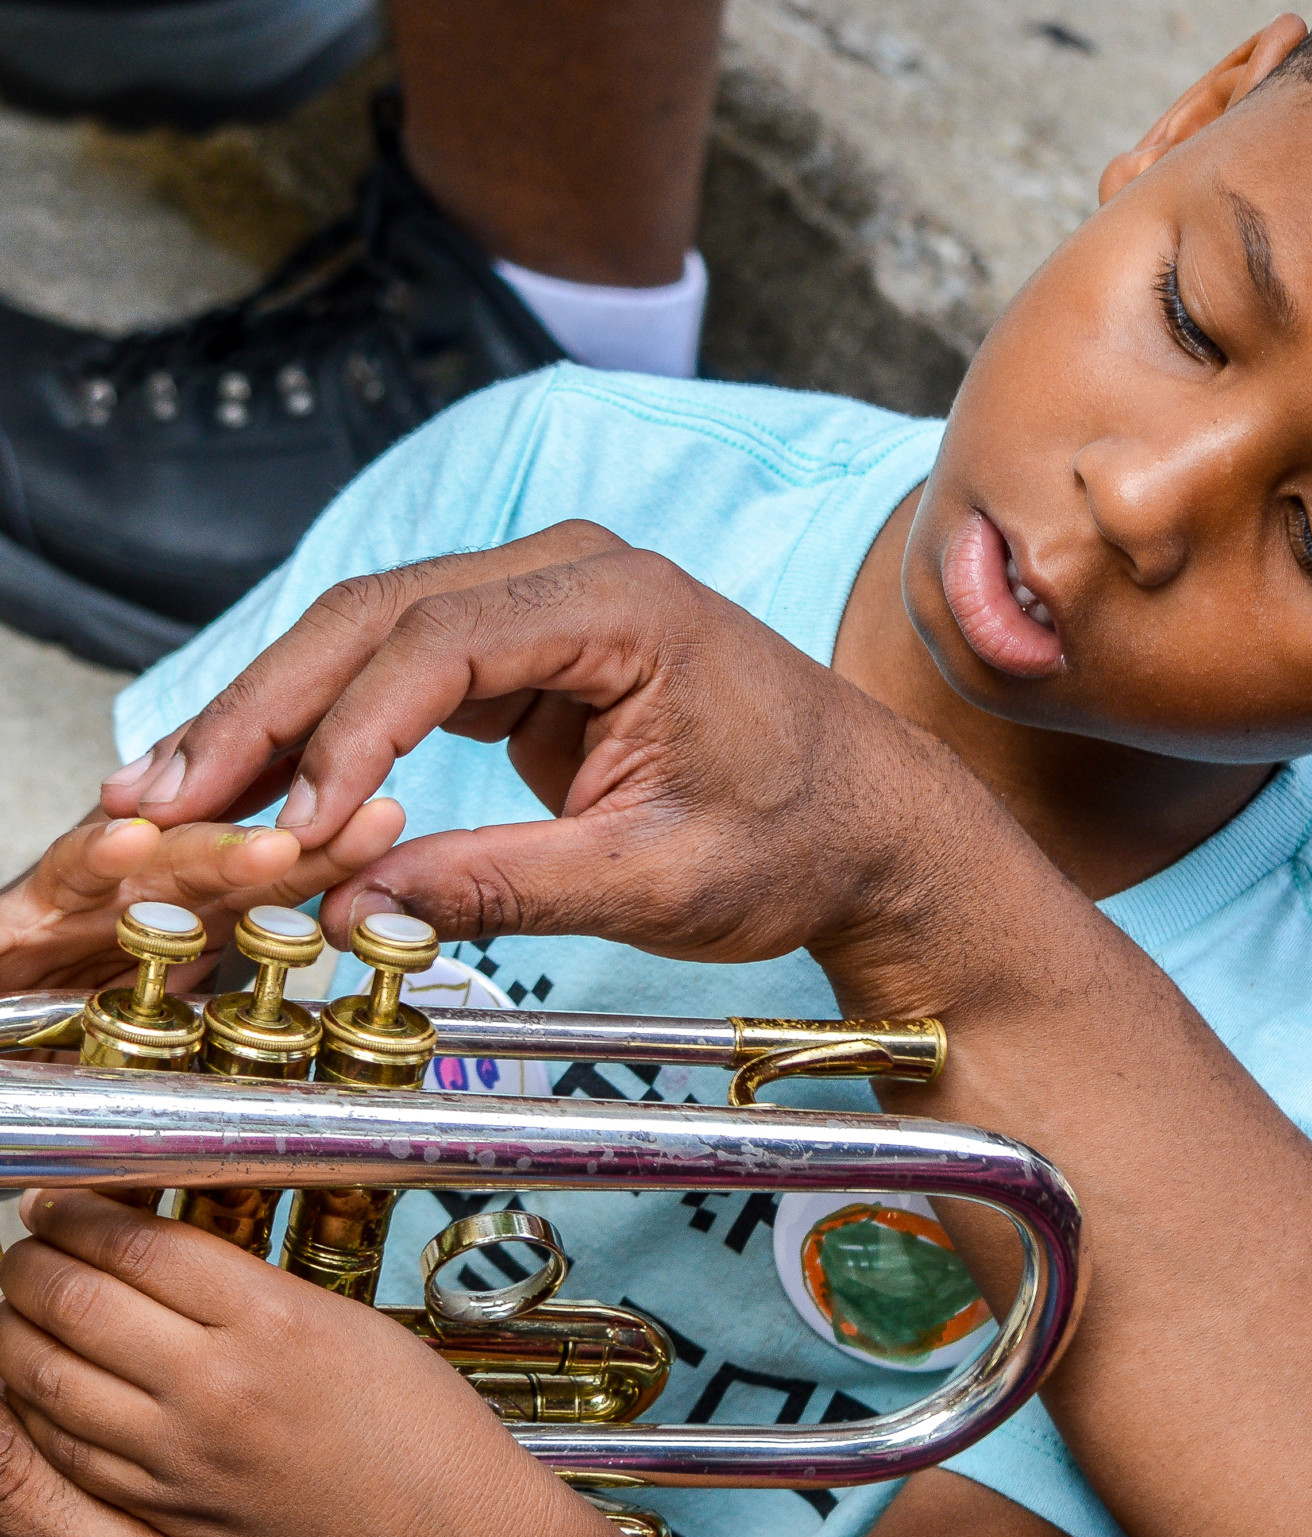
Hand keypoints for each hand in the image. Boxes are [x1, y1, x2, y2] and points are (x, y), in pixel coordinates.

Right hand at [0, 801, 404, 994]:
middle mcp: (143, 891)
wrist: (1, 1063)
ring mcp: (78, 897)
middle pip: (232, 851)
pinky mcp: (14, 919)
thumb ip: (247, 989)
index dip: (334, 847)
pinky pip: (59, 881)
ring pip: (155, 855)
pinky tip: (130, 842)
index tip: (391, 827)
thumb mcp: (186, 1019)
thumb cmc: (78, 1027)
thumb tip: (352, 978)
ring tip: (276, 844)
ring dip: (216, 845)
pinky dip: (90, 859)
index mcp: (197, 911)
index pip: (279, 869)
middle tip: (372, 820)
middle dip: (305, 837)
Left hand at [0, 1191, 629, 1536]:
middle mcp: (217, 1385)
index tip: (63, 1199)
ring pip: (47, 1376)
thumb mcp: (348, 1325)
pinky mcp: (167, 1510)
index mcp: (274, 1321)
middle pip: (77, 1302)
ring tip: (18, 1302)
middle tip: (31, 1241)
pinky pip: (65, 1450)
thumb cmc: (422, 1430)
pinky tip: (35, 1382)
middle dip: (32, 1262)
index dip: (81, 1213)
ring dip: (14, 1328)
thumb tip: (169, 1260)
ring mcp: (181, 1456)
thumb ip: (254, 1292)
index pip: (140, 1245)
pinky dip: (31, 1405)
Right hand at [94, 526, 1027, 1007]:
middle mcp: (576, 574)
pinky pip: (408, 674)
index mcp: (624, 603)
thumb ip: (507, 882)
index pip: (441, 644)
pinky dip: (334, 729)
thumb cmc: (799, 836)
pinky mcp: (533, 651)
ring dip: (279, 714)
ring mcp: (549, 604)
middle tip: (161, 796)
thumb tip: (353, 907)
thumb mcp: (660, 879)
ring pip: (373, 637)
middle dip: (265, 707)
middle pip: (377, 616)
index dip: (345, 734)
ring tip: (179, 795)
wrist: (870, 824)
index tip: (284, 824)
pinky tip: (269, 788)